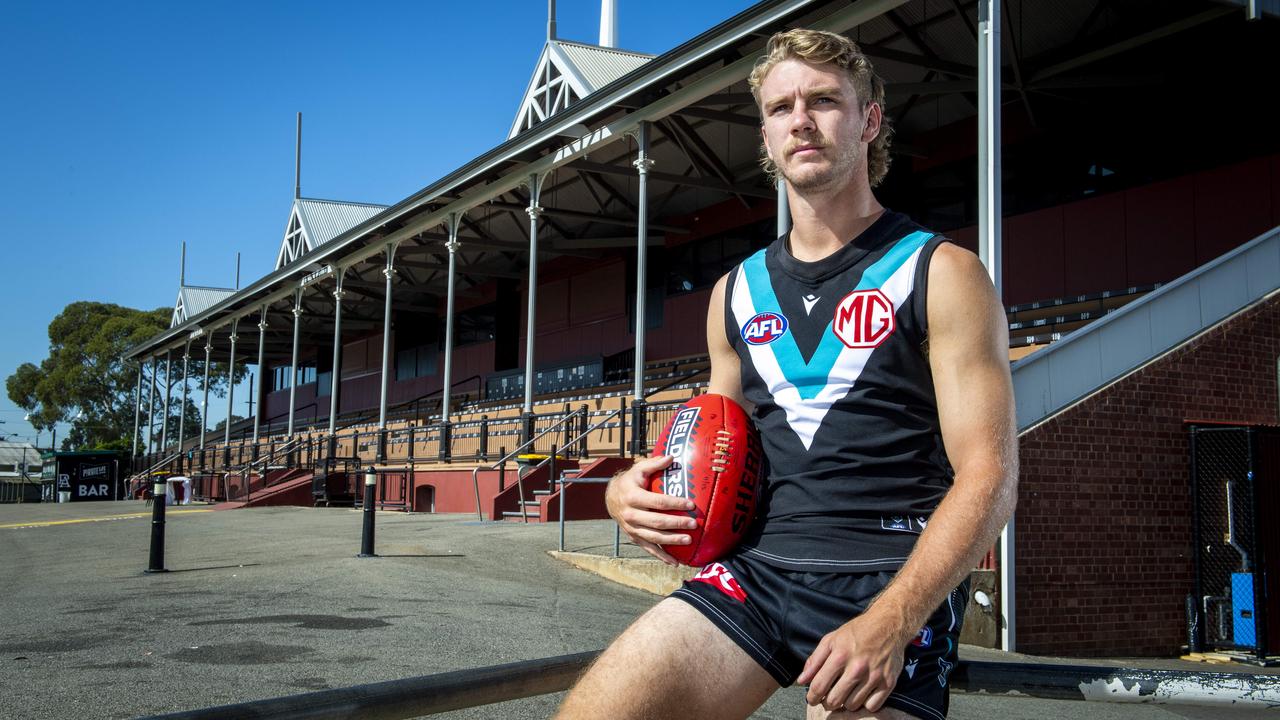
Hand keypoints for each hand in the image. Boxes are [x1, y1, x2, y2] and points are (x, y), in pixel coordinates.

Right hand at [605, 455, 696, 564]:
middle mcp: (631, 515)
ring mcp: (632, 529)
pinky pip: (649, 549)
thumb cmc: (630, 481)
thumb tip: (672, 457)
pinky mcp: (635, 537)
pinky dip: (662, 556)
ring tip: (688, 541)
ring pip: (654, 537)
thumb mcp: (639, 469)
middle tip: (693, 524)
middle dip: (676, 524)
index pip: (657, 501)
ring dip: (672, 541)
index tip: (691, 504)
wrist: (611, 498)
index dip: (674, 503)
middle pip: (657, 522)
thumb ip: (655, 463)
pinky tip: (675, 562)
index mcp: (633, 497)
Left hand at [795, 609, 913, 712]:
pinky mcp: (889, 682)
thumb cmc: (857, 632)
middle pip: (834, 700)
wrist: (888, 624)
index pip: (819, 686)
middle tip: (829, 699)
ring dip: (847, 703)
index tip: (812, 699)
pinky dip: (866, 704)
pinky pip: (872, 706)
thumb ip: (814, 661)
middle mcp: (857, 667)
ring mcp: (874, 676)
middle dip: (828, 703)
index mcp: (839, 655)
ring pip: (853, 705)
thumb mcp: (831, 640)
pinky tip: (863, 693)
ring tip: (846, 693)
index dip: (812, 697)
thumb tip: (801, 681)